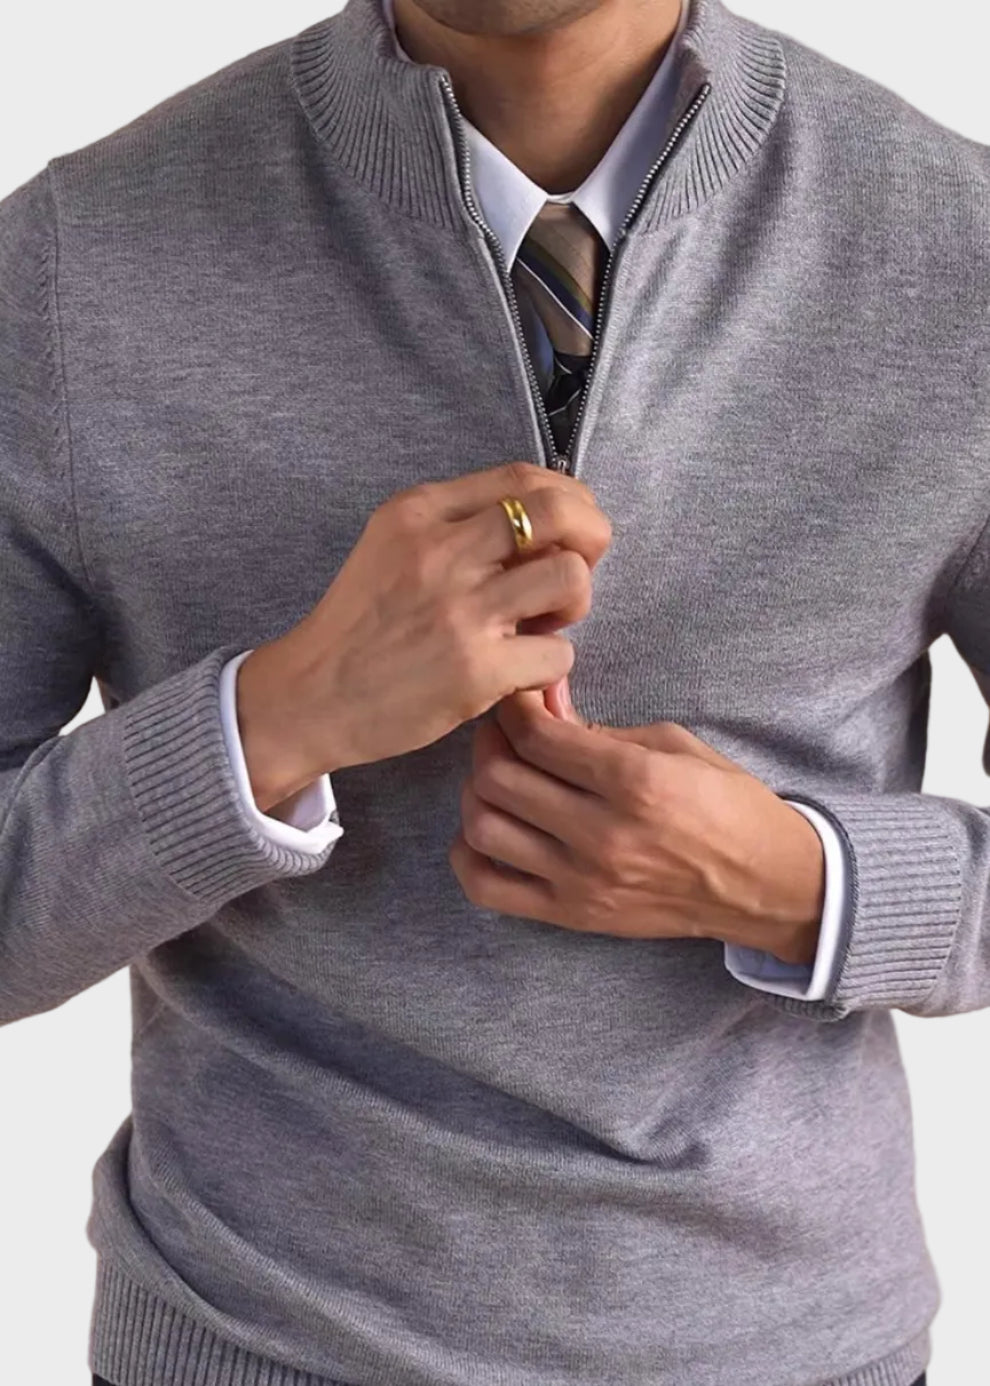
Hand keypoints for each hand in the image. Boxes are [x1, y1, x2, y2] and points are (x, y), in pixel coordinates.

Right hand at [235, 461, 611, 809]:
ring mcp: (460, 611)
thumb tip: (543, 526)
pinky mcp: (475, 669)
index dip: (567, 497)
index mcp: (419, 513)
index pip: (521, 476)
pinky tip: (521, 671)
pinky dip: (551, 664)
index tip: (570, 526)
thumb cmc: (359, 627)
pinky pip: (558, 653)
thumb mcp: (390, 547)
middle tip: (580, 567)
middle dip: (592, 535)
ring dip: (573, 602)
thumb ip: (455, 527)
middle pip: (558, 512)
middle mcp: (441, 552)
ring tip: (542, 624)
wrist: (310, 696)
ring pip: (569, 577)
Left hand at [449, 680, 824, 964]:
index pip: (536, 735)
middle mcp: (603, 833)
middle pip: (498, 777)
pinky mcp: (573, 914)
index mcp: (635, 781)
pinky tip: (489, 831)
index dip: (513, 706)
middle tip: (504, 733)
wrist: (764, 885)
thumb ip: (602, 728)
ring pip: (483, 828)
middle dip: (490, 741)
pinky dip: (469, 855)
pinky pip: (488, 888)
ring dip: (477, 793)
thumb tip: (543, 704)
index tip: (517, 697)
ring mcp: (583, 880)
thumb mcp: (675, 745)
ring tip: (498, 779)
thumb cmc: (726, 805)